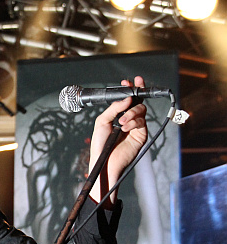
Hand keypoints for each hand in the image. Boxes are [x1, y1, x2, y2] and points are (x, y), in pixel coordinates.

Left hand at [88, 75, 147, 204]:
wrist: (104, 161)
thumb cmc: (101, 144)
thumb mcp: (102, 121)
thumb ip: (114, 108)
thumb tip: (127, 98)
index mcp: (119, 115)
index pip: (127, 100)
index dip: (130, 89)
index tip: (129, 82)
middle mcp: (129, 120)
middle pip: (138, 102)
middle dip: (135, 96)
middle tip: (131, 94)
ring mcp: (136, 127)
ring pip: (141, 110)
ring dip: (132, 113)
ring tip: (121, 121)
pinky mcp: (141, 135)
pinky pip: (142, 122)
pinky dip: (133, 122)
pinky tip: (125, 128)